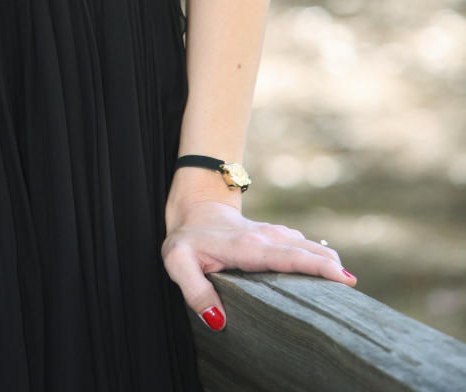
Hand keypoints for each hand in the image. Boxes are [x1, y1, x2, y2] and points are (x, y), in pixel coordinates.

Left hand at [161, 197, 356, 330]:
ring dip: (329, 262)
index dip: (317, 266)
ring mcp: (274, 234)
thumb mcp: (177, 263)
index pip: (289, 256)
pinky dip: (320, 258)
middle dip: (332, 267)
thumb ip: (195, 291)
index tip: (343, 278)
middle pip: (308, 250)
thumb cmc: (187, 239)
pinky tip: (329, 275)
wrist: (194, 209)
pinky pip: (304, 246)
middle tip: (353, 291)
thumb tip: (218, 320)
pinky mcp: (277, 237)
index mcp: (248, 247)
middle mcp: (267, 238)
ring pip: (309, 245)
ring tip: (347, 288)